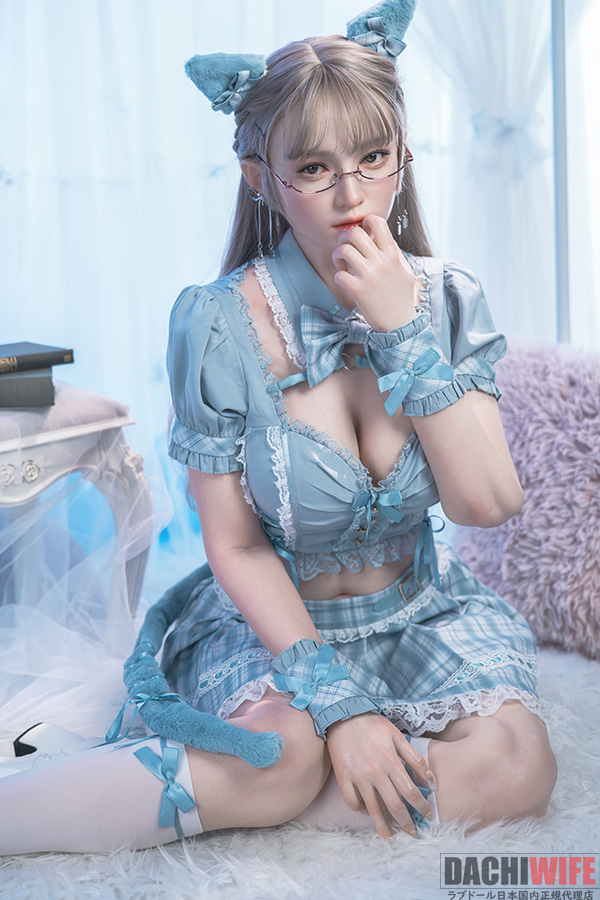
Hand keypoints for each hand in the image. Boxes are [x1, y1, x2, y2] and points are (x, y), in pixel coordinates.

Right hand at [326, 712, 434, 837]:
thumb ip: (416, 759)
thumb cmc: (373, 725)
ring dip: (383, 825)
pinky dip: (360, 810)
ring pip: (373, 809)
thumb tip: (431, 781)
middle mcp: (375, 772)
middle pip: (394, 805)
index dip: (421, 807)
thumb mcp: (398, 736)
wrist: (344, 715)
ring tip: (390, 836)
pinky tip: (367, 812)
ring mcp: (358, 776)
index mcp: (391, 761)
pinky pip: (352, 802)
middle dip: (406, 823)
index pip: (411, 792)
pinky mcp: (343, 777)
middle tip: (413, 834)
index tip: (428, 816)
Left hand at [331, 215, 417, 331]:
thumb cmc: (401, 296)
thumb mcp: (404, 270)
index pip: (377, 222)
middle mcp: (381, 262)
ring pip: (343, 250)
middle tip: (344, 247)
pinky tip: (344, 280)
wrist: (399, 323)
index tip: (362, 234)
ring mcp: (369, 276)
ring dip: (337, 255)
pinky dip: (338, 276)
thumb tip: (381, 237)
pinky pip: (339, 275)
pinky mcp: (358, 291)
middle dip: (344, 237)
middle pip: (355, 233)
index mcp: (393, 254)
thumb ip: (393, 253)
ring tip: (342, 264)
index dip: (365, 223)